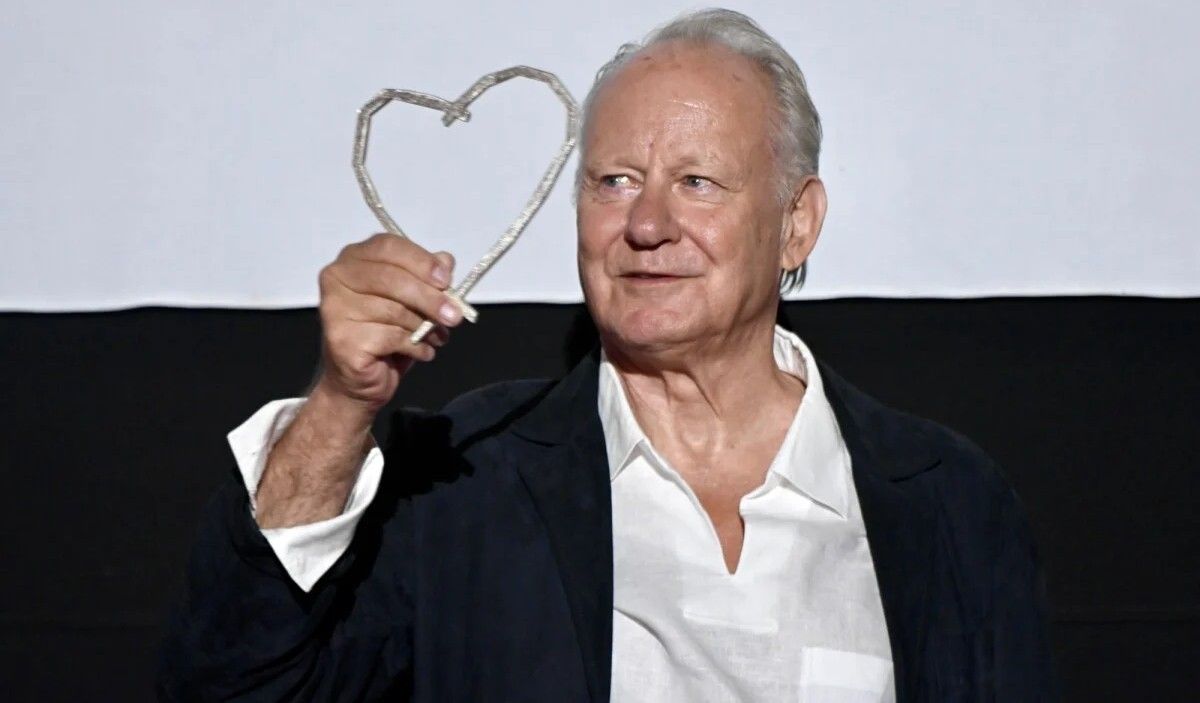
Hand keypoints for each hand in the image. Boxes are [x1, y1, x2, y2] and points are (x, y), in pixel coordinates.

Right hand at [313, 232, 461, 414]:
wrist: (359, 380)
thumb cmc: (385, 333)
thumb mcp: (412, 301)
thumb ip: (427, 277)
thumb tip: (446, 260)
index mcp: (354, 258)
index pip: (388, 246)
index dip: (420, 261)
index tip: (446, 279)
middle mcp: (337, 277)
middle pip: (392, 278)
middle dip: (430, 298)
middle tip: (455, 316)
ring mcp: (335, 308)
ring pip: (394, 310)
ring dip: (425, 327)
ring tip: (437, 337)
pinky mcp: (341, 338)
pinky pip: (391, 337)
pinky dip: (416, 346)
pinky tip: (422, 352)